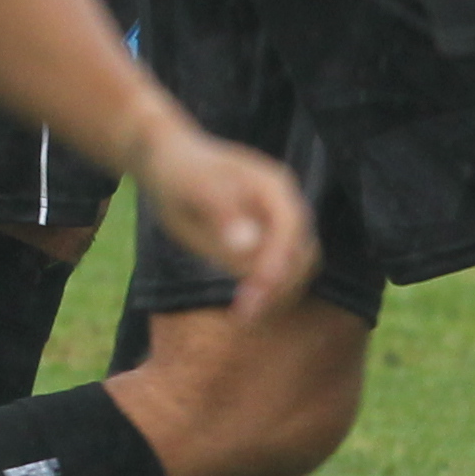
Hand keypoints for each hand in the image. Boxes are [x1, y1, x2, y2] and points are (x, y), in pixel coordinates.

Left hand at [130, 113, 316, 315]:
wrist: (172, 163)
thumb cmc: (181, 170)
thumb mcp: (194, 186)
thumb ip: (222, 211)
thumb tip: (246, 246)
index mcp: (274, 187)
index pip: (291, 230)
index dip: (278, 263)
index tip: (256, 292)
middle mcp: (285, 208)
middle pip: (302, 256)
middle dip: (279, 287)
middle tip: (244, 311)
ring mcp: (280, 228)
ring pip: (296, 272)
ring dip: (276, 296)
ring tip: (242, 312)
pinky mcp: (269, 245)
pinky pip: (279, 276)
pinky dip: (267, 293)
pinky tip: (242, 306)